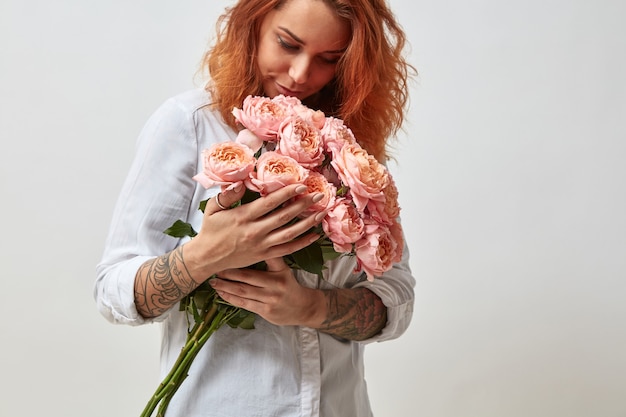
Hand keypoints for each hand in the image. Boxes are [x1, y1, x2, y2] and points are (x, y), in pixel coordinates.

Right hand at [183, 184, 325, 281]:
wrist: (207, 257)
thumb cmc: (210, 230)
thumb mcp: (213, 208)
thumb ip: (227, 195)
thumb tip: (240, 183)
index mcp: (243, 216)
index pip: (270, 202)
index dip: (287, 193)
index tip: (301, 185)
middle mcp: (255, 231)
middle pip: (284, 216)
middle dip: (303, 205)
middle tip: (319, 195)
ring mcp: (261, 245)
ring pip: (290, 234)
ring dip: (307, 223)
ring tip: (321, 213)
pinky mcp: (264, 255)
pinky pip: (287, 250)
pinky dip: (302, 243)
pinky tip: (314, 235)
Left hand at [209, 257, 324, 326]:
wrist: (302, 308)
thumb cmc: (288, 284)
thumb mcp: (283, 268)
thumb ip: (270, 257)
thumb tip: (253, 240)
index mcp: (280, 270)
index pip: (262, 258)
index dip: (243, 255)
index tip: (228, 250)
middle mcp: (275, 284)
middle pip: (246, 277)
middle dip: (228, 272)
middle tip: (214, 266)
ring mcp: (270, 299)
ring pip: (243, 291)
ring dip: (225, 286)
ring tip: (213, 281)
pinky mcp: (265, 311)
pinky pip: (244, 304)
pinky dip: (230, 298)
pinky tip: (221, 293)